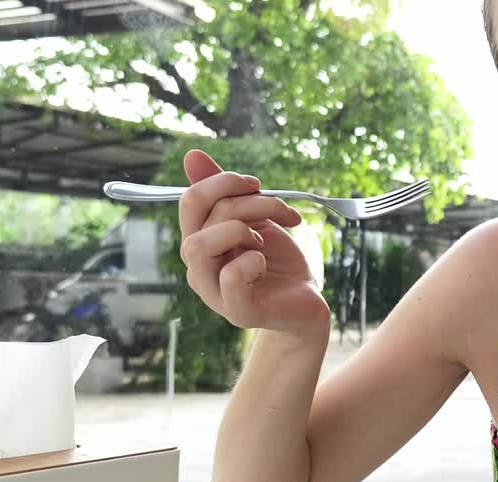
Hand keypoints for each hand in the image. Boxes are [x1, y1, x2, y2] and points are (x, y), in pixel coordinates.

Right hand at [178, 149, 329, 340]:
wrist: (306, 304)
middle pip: (197, 215)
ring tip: (263, 242)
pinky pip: (231, 277)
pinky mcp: (238, 311)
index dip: (224, 182)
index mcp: (200, 242)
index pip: (191, 200)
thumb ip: (225, 193)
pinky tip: (265, 264)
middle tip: (276, 211)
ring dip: (242, 230)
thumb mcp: (256, 220)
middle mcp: (198, 267)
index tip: (258, 185)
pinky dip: (253, 261)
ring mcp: (213, 292)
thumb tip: (192, 155)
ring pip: (201, 245)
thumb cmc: (279, 263)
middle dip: (243, 202)